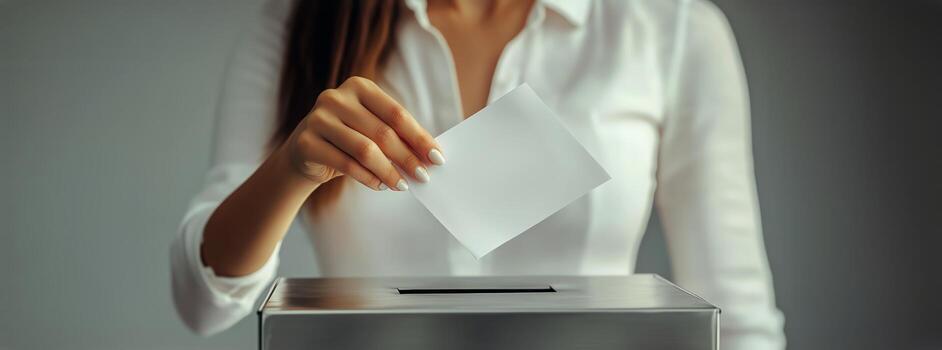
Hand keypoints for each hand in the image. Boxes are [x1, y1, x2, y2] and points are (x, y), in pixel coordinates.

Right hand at [280, 76, 444, 190]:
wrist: (305, 153)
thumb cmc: (348, 139)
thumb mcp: (372, 130)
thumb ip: (397, 136)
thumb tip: (431, 155)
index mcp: (359, 87)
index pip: (396, 114)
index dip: (419, 137)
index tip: (437, 158)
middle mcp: (336, 98)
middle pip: (382, 132)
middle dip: (408, 158)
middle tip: (424, 176)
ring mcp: (318, 119)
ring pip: (365, 150)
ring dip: (389, 171)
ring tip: (402, 185)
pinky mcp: (306, 142)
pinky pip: (345, 164)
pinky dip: (368, 178)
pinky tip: (381, 185)